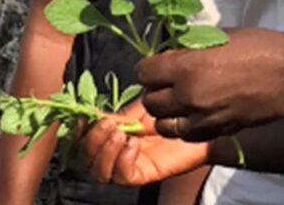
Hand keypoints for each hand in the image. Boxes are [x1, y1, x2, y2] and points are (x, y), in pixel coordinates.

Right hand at [82, 100, 208, 184]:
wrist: (202, 120)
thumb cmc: (175, 111)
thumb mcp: (144, 106)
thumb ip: (120, 113)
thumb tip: (95, 115)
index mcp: (113, 135)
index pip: (85, 141)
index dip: (80, 132)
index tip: (85, 118)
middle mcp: (117, 154)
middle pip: (88, 159)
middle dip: (93, 141)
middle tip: (109, 124)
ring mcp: (130, 165)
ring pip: (101, 172)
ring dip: (105, 152)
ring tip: (121, 133)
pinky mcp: (145, 174)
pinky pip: (124, 176)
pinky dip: (123, 161)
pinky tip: (135, 144)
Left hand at [138, 27, 283, 140]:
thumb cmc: (261, 47)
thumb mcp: (220, 36)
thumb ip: (192, 47)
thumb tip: (172, 51)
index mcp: (189, 65)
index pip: (144, 72)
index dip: (151, 66)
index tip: (161, 63)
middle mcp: (189, 94)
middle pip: (150, 100)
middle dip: (156, 89)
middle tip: (170, 80)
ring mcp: (202, 118)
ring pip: (164, 124)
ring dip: (168, 112)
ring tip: (182, 99)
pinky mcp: (216, 131)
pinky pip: (186, 135)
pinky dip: (186, 125)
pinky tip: (198, 112)